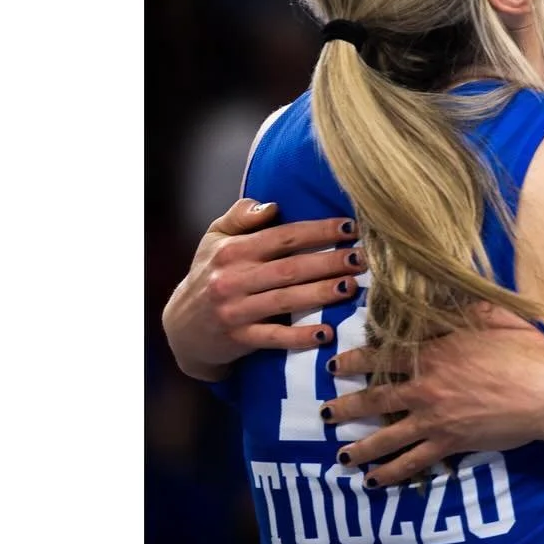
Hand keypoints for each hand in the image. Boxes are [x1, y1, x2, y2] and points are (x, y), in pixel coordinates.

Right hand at [161, 198, 364, 382]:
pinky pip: (274, 337)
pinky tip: (326, 334)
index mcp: (233, 251)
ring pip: (286, 300)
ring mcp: (236, 310)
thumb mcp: (213, 239)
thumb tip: (272, 205)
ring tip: (352, 286)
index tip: (350, 227)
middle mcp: (234, 278)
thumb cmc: (208, 275)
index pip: (282, 236)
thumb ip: (240, 217)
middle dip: (329, 261)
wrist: (181, 327)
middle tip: (362, 257)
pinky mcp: (240, 338)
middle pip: (290, 267)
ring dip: (322, 294)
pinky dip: (300, 337)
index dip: (318, 231)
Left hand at [321, 305, 543, 485]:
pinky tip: (374, 481)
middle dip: (346, 407)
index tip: (334, 366)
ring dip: (361, 447)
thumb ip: (459, 309)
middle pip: (375, 398)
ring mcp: (436, 419)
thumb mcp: (490, 315)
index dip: (354, 361)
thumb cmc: (526, 349)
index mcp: (433, 352)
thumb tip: (439, 296)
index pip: (382, 356)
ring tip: (340, 457)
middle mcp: (426, 387)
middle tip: (325, 413)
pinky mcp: (451, 444)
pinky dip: (392, 474)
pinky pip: (414, 463)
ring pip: (387, 436)